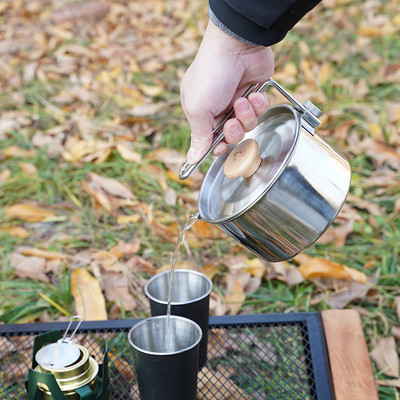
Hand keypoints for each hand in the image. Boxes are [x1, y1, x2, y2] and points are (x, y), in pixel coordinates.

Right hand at [180, 20, 273, 163]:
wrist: (237, 45)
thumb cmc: (211, 75)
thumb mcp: (198, 109)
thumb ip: (198, 136)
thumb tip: (192, 159)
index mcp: (201, 111)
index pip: (209, 139)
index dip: (216, 147)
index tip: (220, 148)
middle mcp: (219, 107)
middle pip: (231, 135)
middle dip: (234, 131)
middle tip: (232, 120)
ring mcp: (238, 100)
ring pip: (248, 125)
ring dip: (246, 115)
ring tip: (243, 99)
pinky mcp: (255, 94)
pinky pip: (261, 111)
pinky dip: (258, 104)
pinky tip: (254, 93)